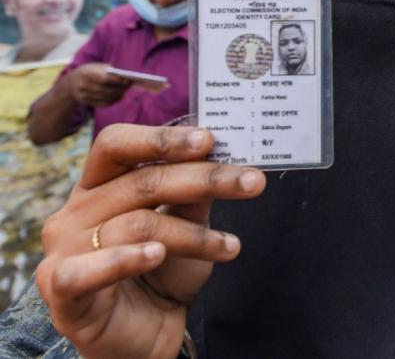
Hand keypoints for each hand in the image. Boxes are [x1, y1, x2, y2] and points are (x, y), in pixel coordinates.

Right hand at [36, 125, 265, 358]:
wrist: (146, 337)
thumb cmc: (162, 274)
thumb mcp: (187, 227)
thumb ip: (195, 195)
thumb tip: (220, 154)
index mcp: (98, 187)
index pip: (116, 145)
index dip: (161, 139)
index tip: (209, 140)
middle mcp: (75, 213)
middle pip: (139, 182)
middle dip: (203, 180)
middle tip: (252, 183)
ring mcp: (64, 251)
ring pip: (136, 225)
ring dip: (193, 235)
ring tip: (230, 246)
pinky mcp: (61, 291)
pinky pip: (87, 271)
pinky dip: (125, 260)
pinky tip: (157, 256)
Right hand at [68, 63, 131, 106]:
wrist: (70, 83)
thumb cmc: (88, 72)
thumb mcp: (95, 66)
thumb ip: (108, 70)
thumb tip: (124, 78)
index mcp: (86, 73)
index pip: (104, 79)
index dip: (117, 80)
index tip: (128, 79)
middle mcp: (83, 85)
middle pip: (106, 90)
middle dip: (119, 88)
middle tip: (129, 86)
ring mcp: (83, 95)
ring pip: (105, 98)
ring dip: (117, 95)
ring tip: (124, 91)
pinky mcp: (85, 102)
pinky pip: (102, 104)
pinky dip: (112, 101)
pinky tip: (118, 97)